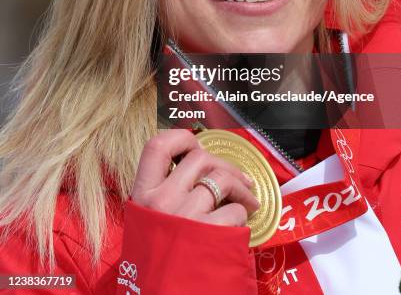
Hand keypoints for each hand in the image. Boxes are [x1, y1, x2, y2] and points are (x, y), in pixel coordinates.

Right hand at [131, 129, 258, 226]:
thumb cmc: (154, 270)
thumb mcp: (144, 228)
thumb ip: (159, 200)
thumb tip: (191, 179)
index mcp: (142, 197)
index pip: (157, 146)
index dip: (182, 139)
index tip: (197, 148)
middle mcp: (161, 203)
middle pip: (199, 158)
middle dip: (224, 165)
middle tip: (238, 179)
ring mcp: (186, 218)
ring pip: (221, 181)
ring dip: (241, 189)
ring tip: (249, 202)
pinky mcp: (211, 237)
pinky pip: (234, 211)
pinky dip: (242, 217)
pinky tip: (239, 228)